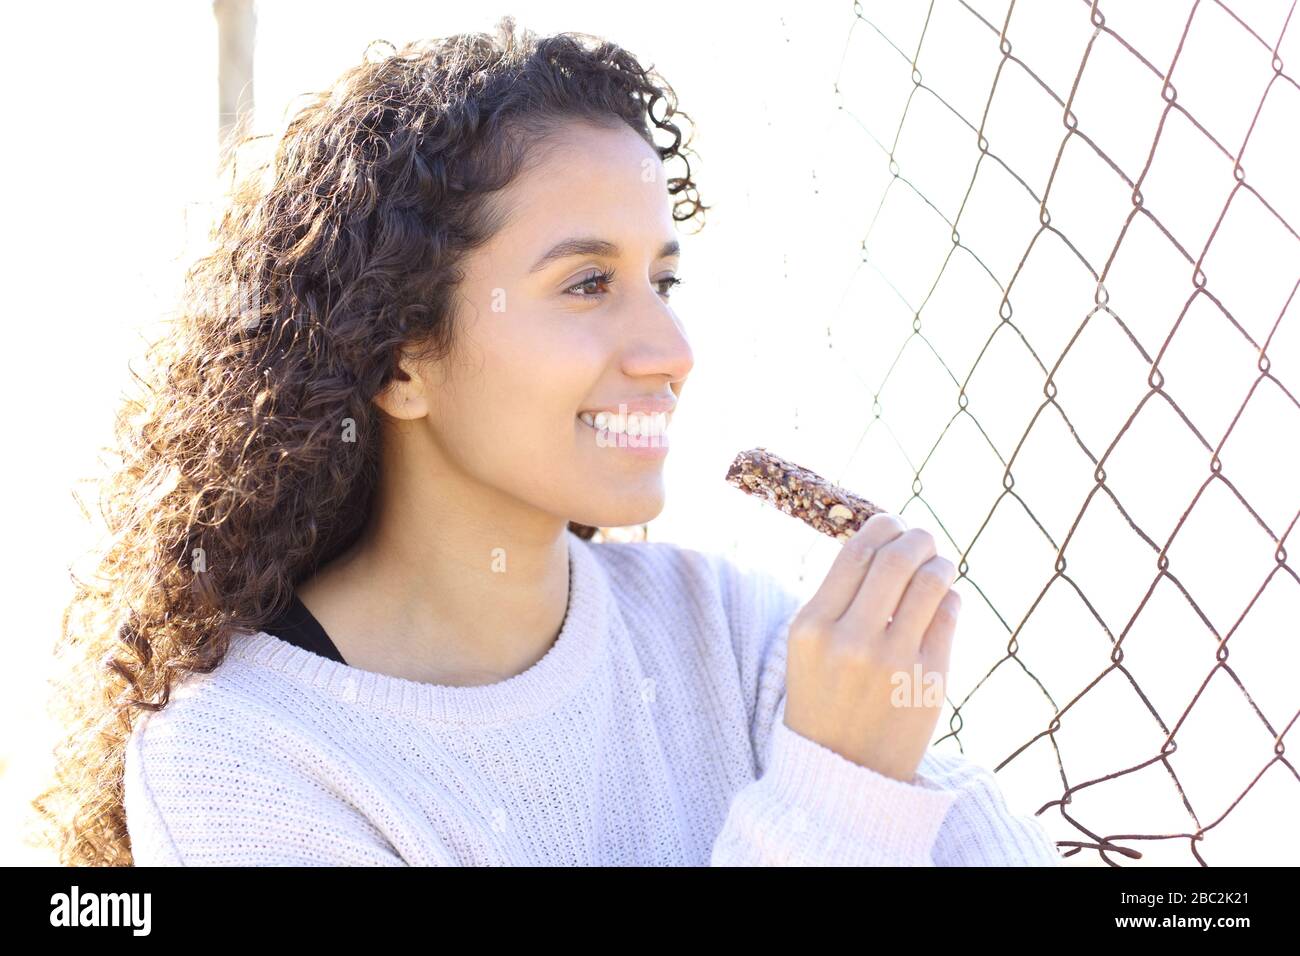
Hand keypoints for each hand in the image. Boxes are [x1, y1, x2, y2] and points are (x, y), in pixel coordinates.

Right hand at [782, 512, 960, 782]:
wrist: (840, 776)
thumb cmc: (824, 701)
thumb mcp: (809, 648)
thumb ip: (839, 599)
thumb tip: (887, 542)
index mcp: (810, 627)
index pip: (855, 552)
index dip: (881, 528)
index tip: (892, 526)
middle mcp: (849, 639)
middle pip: (896, 558)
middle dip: (916, 538)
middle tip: (923, 539)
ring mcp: (892, 660)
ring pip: (930, 581)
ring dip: (940, 563)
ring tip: (939, 565)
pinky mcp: (929, 679)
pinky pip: (949, 615)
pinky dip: (950, 598)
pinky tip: (943, 602)